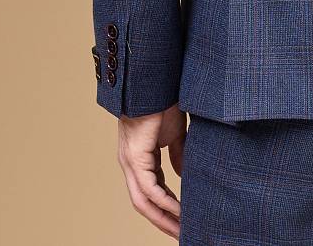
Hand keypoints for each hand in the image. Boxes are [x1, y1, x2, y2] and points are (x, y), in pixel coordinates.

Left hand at [117, 103, 185, 238]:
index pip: (150, 191)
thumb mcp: (174, 133)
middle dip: (163, 221)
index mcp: (139, 158)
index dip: (165, 208)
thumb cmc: (163, 101)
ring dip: (163, 218)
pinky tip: (180, 210)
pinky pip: (150, 189)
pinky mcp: (135, 157)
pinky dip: (165, 203)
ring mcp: (130, 162)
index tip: (183, 220)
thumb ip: (177, 154)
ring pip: (144, 201)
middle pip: (144, 203)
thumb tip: (181, 175)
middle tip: (182, 234)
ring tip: (182, 229)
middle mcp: (130, 164)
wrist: (154, 81)